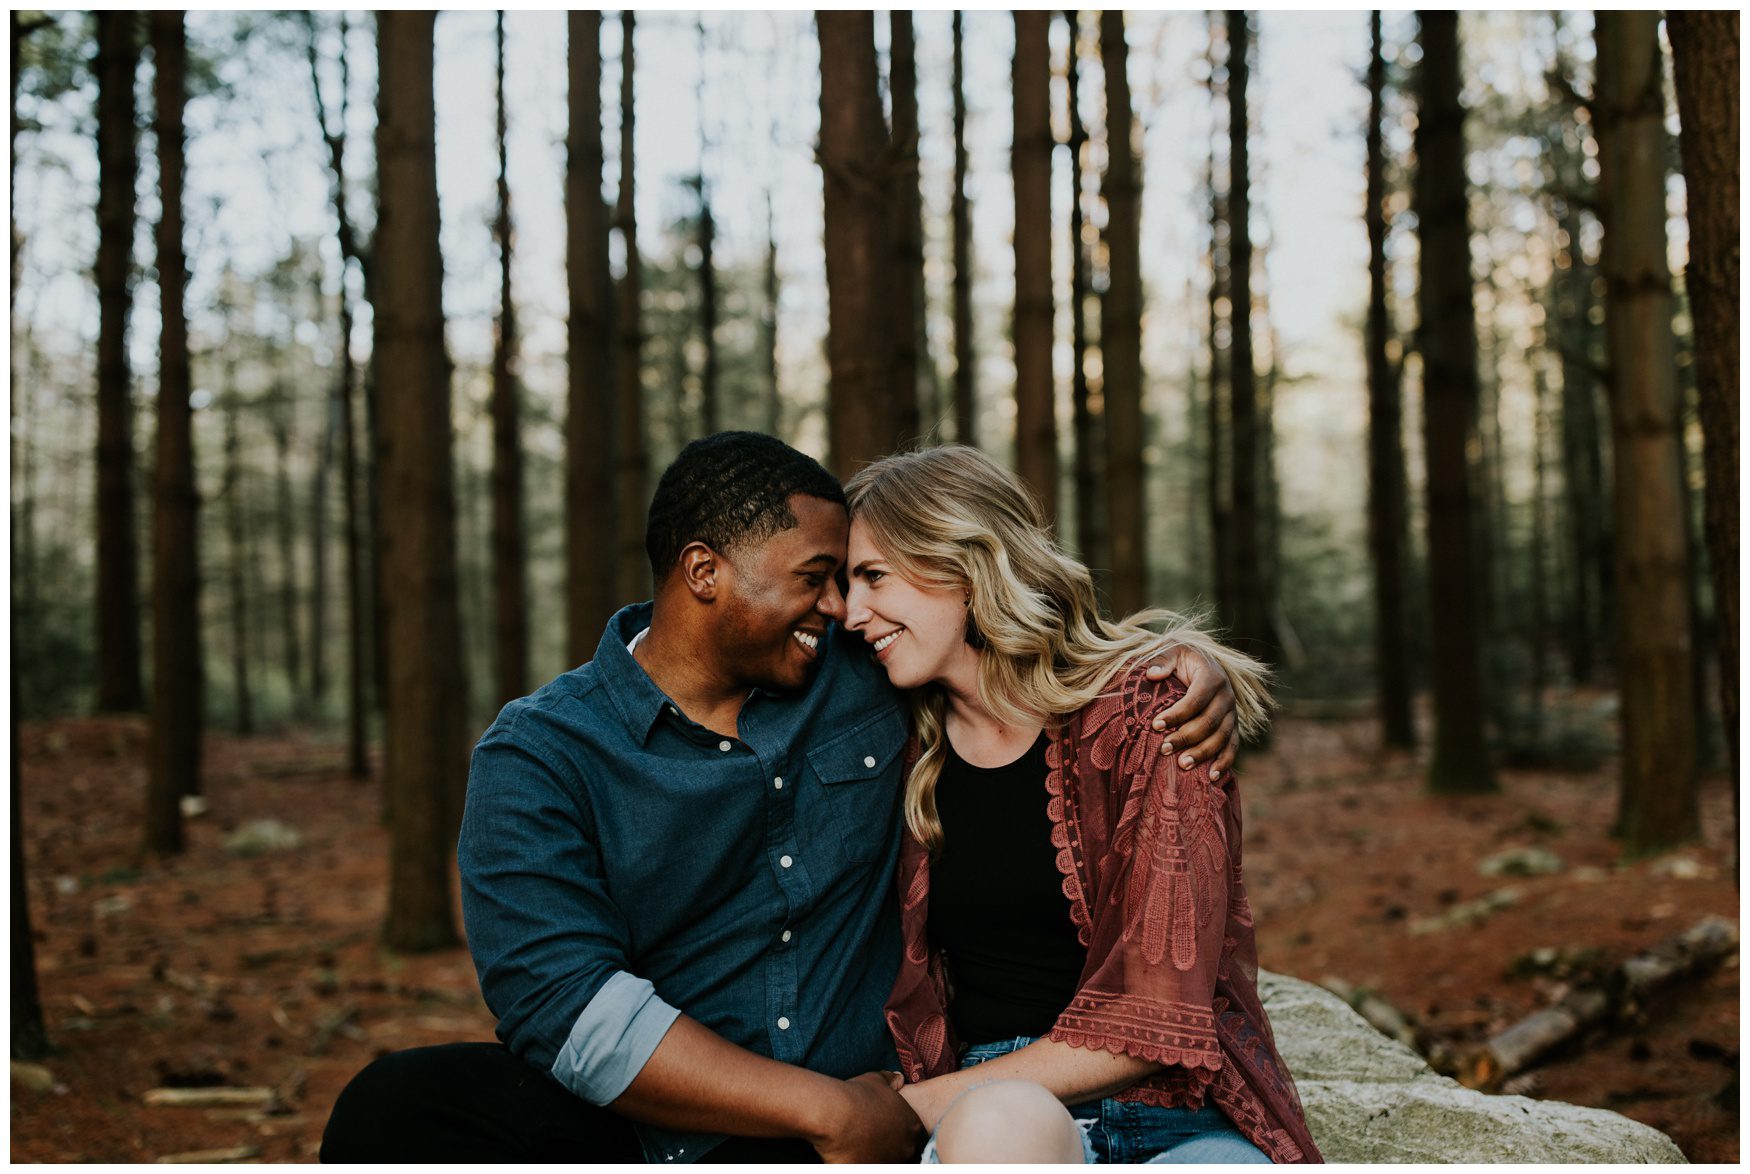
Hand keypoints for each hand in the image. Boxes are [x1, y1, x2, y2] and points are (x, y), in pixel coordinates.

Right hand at [809, 1072, 926, 1162]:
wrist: (836, 1114)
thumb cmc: (857, 1095)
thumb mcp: (876, 1080)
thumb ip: (890, 1080)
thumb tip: (898, 1078)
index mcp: (913, 1126)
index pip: (916, 1136)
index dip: (901, 1133)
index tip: (886, 1130)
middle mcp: (907, 1148)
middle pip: (904, 1152)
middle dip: (891, 1147)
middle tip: (871, 1139)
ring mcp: (892, 1162)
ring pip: (888, 1161)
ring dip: (876, 1155)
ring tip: (858, 1146)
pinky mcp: (871, 1170)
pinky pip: (868, 1166)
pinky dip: (860, 1161)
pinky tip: (849, 1154)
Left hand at [1142, 647, 1237, 778]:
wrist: (1202, 662)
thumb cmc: (1181, 659)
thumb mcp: (1171, 651)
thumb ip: (1162, 660)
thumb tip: (1152, 674)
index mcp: (1212, 677)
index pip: (1195, 700)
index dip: (1177, 714)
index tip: (1155, 725)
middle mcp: (1227, 696)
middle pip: (1209, 722)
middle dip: (1186, 738)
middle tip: (1163, 749)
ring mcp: (1232, 714)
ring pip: (1221, 738)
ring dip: (1202, 754)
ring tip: (1182, 765)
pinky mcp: (1233, 727)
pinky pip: (1233, 747)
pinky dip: (1224, 763)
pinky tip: (1212, 778)